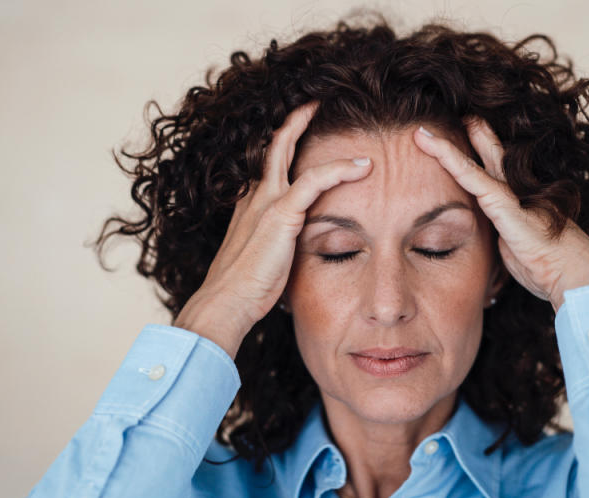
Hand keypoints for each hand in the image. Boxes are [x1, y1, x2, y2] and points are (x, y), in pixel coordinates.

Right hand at [174, 102, 372, 355]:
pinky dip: (340, 169)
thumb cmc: (245, 289)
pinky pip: (315, 181)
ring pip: (291, 153)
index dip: (284, 145)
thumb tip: (295, 252)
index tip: (300, 131)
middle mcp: (255, 197)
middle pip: (275, 146)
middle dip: (294, 121)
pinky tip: (362, 166)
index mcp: (250, 206)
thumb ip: (279, 246)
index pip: (269, 166)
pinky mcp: (281, 214)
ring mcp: (266, 202)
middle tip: (313, 104)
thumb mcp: (265, 259)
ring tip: (338, 121)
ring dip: (313, 133)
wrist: (226, 301)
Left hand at [412, 119, 588, 312]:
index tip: (461, 138)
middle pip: (487, 155)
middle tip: (452, 115)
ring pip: (471, 164)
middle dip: (470, 134)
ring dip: (445, 147)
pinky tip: (432, 147)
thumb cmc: (549, 265)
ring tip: (422, 132)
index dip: (475, 155)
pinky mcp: (503, 206)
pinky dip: (451, 160)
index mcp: (516, 202)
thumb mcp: (516, 251)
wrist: (572, 273)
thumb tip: (496, 241)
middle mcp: (514, 191)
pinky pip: (472, 179)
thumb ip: (502, 239)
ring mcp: (509, 196)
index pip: (491, 172)